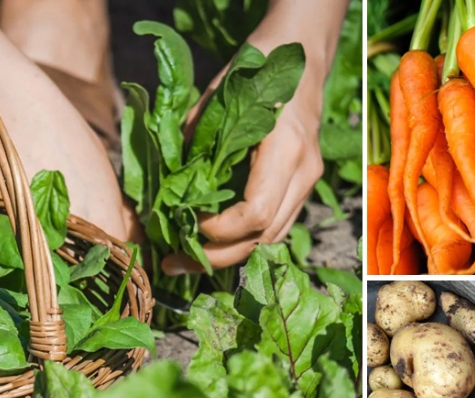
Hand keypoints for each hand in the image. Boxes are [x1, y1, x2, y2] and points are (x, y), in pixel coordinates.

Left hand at [162, 0, 348, 274]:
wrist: (304, 59)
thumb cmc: (258, 68)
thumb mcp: (218, 95)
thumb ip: (194, 139)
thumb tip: (165, 184)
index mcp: (286, 150)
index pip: (256, 212)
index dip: (219, 231)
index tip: (186, 224)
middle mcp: (304, 173)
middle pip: (265, 236)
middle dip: (219, 256)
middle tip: (175, 262)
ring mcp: (308, 181)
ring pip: (273, 236)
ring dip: (232, 254)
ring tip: (191, 258)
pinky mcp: (303, 184)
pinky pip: (276, 223)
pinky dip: (247, 238)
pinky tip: (218, 241)